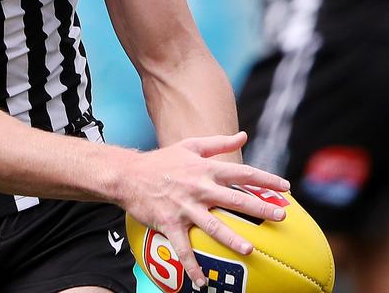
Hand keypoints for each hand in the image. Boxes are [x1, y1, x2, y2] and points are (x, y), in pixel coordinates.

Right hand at [119, 132, 289, 288]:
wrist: (128, 175)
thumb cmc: (161, 160)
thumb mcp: (190, 145)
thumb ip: (218, 142)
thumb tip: (243, 135)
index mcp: (205, 169)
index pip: (242, 173)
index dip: (265, 179)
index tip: (285, 188)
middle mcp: (198, 188)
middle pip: (235, 199)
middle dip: (260, 208)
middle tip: (280, 216)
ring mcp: (185, 207)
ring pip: (213, 225)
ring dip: (232, 239)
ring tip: (249, 250)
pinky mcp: (170, 223)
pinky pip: (184, 248)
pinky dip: (192, 266)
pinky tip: (202, 282)